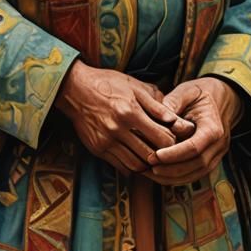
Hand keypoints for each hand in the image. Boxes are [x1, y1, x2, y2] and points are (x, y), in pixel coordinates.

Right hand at [55, 60, 194, 176]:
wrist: (75, 89)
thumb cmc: (108, 84)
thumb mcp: (134, 86)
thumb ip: (155, 104)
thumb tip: (175, 119)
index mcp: (130, 111)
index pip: (161, 137)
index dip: (172, 141)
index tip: (174, 139)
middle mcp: (118, 128)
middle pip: (150, 154)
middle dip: (162, 156)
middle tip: (167, 153)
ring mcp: (106, 141)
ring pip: (135, 165)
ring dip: (147, 164)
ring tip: (153, 158)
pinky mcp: (97, 149)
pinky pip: (120, 166)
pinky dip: (132, 167)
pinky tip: (137, 159)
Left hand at [149, 77, 243, 185]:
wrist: (219, 98)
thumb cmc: (199, 93)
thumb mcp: (186, 91)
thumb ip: (173, 102)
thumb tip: (163, 119)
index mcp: (214, 127)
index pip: (195, 146)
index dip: (175, 154)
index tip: (155, 155)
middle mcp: (219, 144)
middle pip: (196, 164)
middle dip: (171, 168)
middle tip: (148, 165)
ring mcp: (217, 155)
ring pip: (196, 174)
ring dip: (172, 177)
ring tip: (149, 172)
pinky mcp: (211, 161)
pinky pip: (195, 174)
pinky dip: (177, 178)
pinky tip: (159, 174)